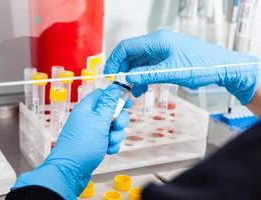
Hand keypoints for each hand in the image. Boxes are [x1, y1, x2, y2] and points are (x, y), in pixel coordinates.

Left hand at [12, 85, 130, 198]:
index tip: (128, 102)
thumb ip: (109, 103)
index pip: (103, 94)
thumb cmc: (82, 145)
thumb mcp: (99, 120)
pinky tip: (108, 150)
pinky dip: (111, 144)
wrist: (70, 171)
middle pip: (111, 111)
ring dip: (116, 134)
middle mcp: (88, 118)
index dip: (116, 96)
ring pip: (112, 127)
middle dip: (119, 120)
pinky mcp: (94, 144)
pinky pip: (109, 140)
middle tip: (118, 126)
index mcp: (87, 108)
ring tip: (109, 142)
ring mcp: (91, 132)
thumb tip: (114, 87)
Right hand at [104, 29, 259, 104]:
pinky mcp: (166, 58)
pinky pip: (149, 66)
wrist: (223, 68)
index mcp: (157, 41)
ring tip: (134, 91)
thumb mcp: (172, 72)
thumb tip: (127, 78)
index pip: (127, 47)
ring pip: (139, 62)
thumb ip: (148, 75)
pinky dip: (143, 77)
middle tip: (121, 87)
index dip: (115, 60)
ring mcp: (162, 50)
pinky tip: (143, 87)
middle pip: (131, 55)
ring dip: (134, 76)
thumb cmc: (202, 66)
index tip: (109, 75)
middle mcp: (157, 43)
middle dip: (124, 71)